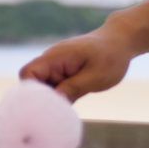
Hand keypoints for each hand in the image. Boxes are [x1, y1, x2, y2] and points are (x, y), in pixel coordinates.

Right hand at [18, 29, 135, 101]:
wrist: (120, 40)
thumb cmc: (111, 56)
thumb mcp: (96, 76)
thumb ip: (73, 89)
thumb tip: (53, 103)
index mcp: (55, 57)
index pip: (28, 73)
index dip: (31, 91)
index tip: (47, 105)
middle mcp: (51, 60)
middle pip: (33, 83)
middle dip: (44, 97)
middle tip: (63, 107)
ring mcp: (56, 66)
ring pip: (44, 87)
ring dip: (55, 97)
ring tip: (74, 100)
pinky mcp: (63, 72)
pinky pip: (54, 86)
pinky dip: (61, 94)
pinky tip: (75, 98)